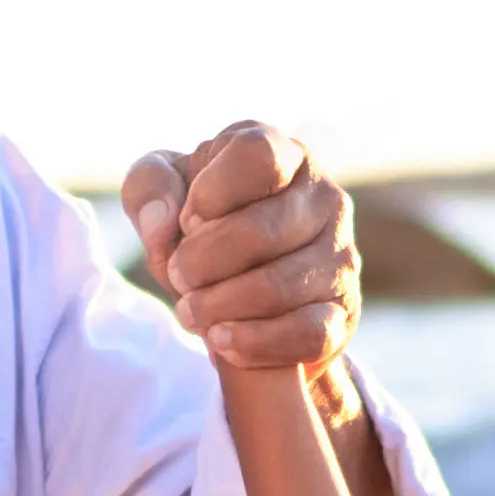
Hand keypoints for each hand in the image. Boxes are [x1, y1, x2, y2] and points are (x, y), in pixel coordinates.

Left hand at [118, 118, 364, 382]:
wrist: (238, 293)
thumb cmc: (202, 227)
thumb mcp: (163, 193)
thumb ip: (150, 188)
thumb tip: (163, 224)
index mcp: (284, 154)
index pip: (257, 156)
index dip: (210, 193)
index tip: (187, 220)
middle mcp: (324, 197)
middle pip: (261, 229)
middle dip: (202, 262)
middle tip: (177, 277)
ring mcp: (340, 255)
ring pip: (278, 286)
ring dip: (218, 306)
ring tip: (190, 312)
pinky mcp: (344, 313)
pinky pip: (309, 333)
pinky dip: (256, 342)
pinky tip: (222, 340)